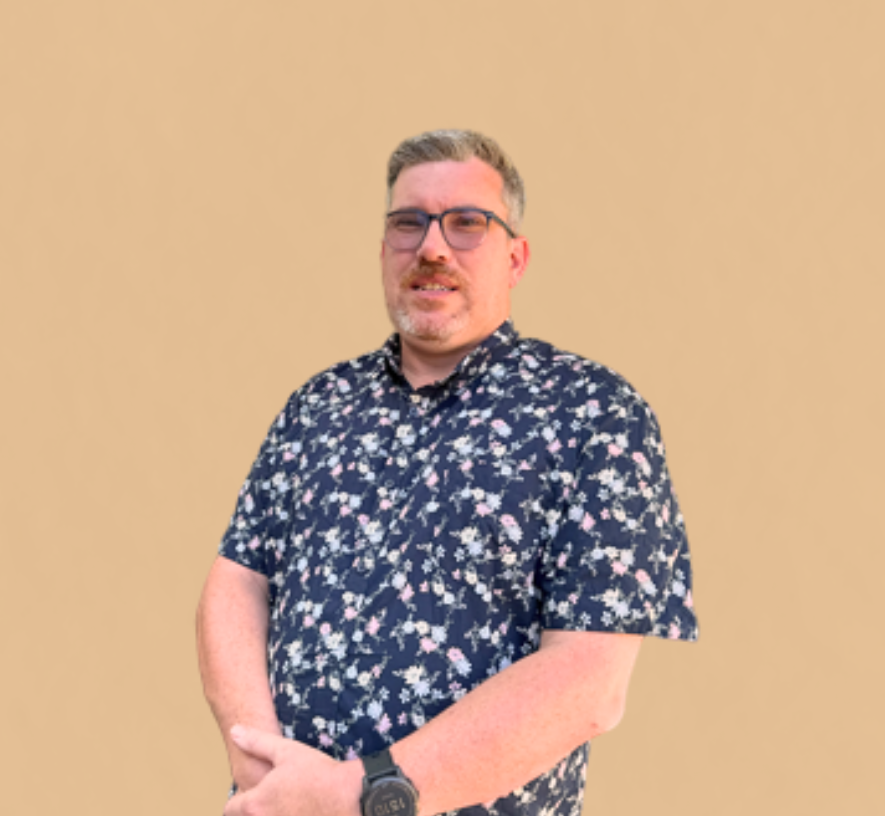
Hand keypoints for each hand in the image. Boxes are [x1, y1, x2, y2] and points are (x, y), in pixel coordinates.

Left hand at [223, 725, 361, 815]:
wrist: (350, 798)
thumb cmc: (318, 774)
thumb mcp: (286, 751)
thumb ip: (256, 742)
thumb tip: (235, 731)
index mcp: (255, 804)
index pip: (230, 809)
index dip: (239, 800)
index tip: (252, 794)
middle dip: (254, 810)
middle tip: (271, 800)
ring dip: (269, 815)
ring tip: (287, 807)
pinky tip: (299, 812)